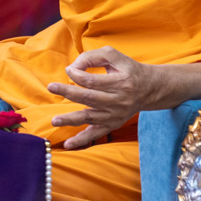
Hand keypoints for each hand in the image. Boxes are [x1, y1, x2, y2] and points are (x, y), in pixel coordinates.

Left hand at [48, 49, 200, 149]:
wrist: (149, 88)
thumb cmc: (127, 69)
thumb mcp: (113, 55)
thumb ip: (91, 57)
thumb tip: (72, 68)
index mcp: (121, 82)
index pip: (92, 81)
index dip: (76, 75)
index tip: (68, 70)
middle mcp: (119, 101)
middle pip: (89, 98)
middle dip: (68, 92)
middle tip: (51, 87)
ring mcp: (116, 115)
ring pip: (90, 118)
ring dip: (70, 119)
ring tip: (54, 120)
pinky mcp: (113, 124)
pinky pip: (96, 134)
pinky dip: (82, 140)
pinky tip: (68, 144)